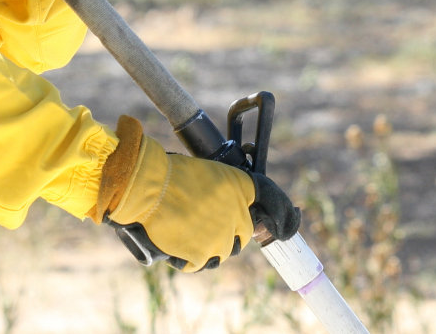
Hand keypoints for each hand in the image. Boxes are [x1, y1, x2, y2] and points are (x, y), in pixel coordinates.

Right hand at [96, 116, 300, 272]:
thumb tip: (227, 208)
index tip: (287, 226)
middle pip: (244, 234)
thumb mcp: (209, 174)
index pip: (274, 202)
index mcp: (242, 188)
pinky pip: (199, 262)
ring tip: (185, 230)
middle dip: (229, 232)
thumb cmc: (171, 173)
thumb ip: (225, 193)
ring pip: (223, 251)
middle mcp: (238, 214)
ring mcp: (222, 238)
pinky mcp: (202, 255)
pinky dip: (187, 256)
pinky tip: (175, 242)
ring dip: (208, 246)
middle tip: (207, 225)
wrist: (148, 186)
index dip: (282, 217)